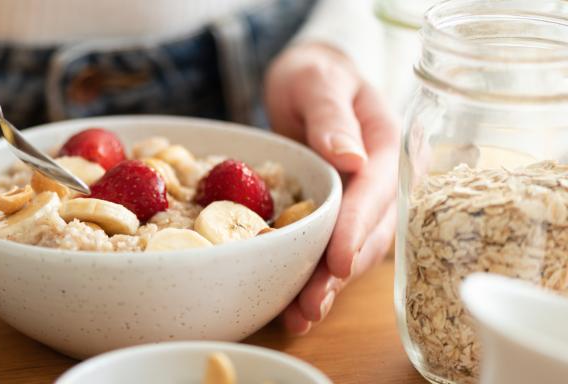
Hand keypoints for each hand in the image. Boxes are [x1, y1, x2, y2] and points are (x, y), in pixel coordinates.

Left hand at [265, 42, 398, 333]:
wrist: (311, 81)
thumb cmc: (315, 75)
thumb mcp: (318, 81)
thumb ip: (332, 115)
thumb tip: (350, 157)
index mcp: (386, 145)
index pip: (376, 191)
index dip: (357, 227)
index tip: (338, 260)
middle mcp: (383, 181)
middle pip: (370, 232)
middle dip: (341, 271)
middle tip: (311, 304)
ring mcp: (365, 202)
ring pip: (355, 250)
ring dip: (329, 285)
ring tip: (301, 316)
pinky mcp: (343, 216)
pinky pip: (334, 248)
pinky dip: (316, 277)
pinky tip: (295, 305)